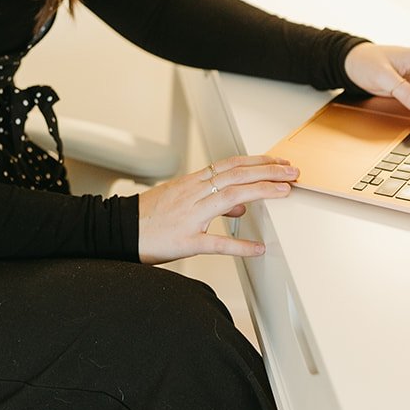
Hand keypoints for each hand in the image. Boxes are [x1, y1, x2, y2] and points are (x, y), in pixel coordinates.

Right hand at [138, 155, 299, 264]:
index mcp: (191, 184)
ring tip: (284, 191)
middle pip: (236, 175)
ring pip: (230, 196)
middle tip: (293, 171)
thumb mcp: (180, 201)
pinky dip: (239, 246)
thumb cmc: (147, 217)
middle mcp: (192, 194)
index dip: (258, 161)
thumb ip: (212, 202)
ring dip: (261, 191)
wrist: (116, 230)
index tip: (279, 161)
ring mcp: (189, 216)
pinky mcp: (185, 241)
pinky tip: (257, 248)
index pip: (230, 165)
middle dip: (268, 171)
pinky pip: (215, 242)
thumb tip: (241, 208)